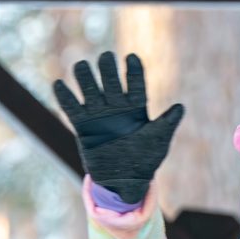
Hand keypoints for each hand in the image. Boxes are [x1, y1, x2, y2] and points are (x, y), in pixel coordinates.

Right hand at [54, 52, 183, 203]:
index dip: (134, 71)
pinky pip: (72, 109)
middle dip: (108, 69)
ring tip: (81, 66)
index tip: (131, 57)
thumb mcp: (159, 142)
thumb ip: (166, 124)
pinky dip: (65, 98)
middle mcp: (117, 108)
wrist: (125, 181)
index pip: (136, 85)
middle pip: (111, 82)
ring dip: (85, 77)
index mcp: (137, 108)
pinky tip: (59, 84)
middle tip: (105, 57)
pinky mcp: (83, 127)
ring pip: (90, 90)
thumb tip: (180, 107)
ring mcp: (99, 116)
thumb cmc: (146, 160)